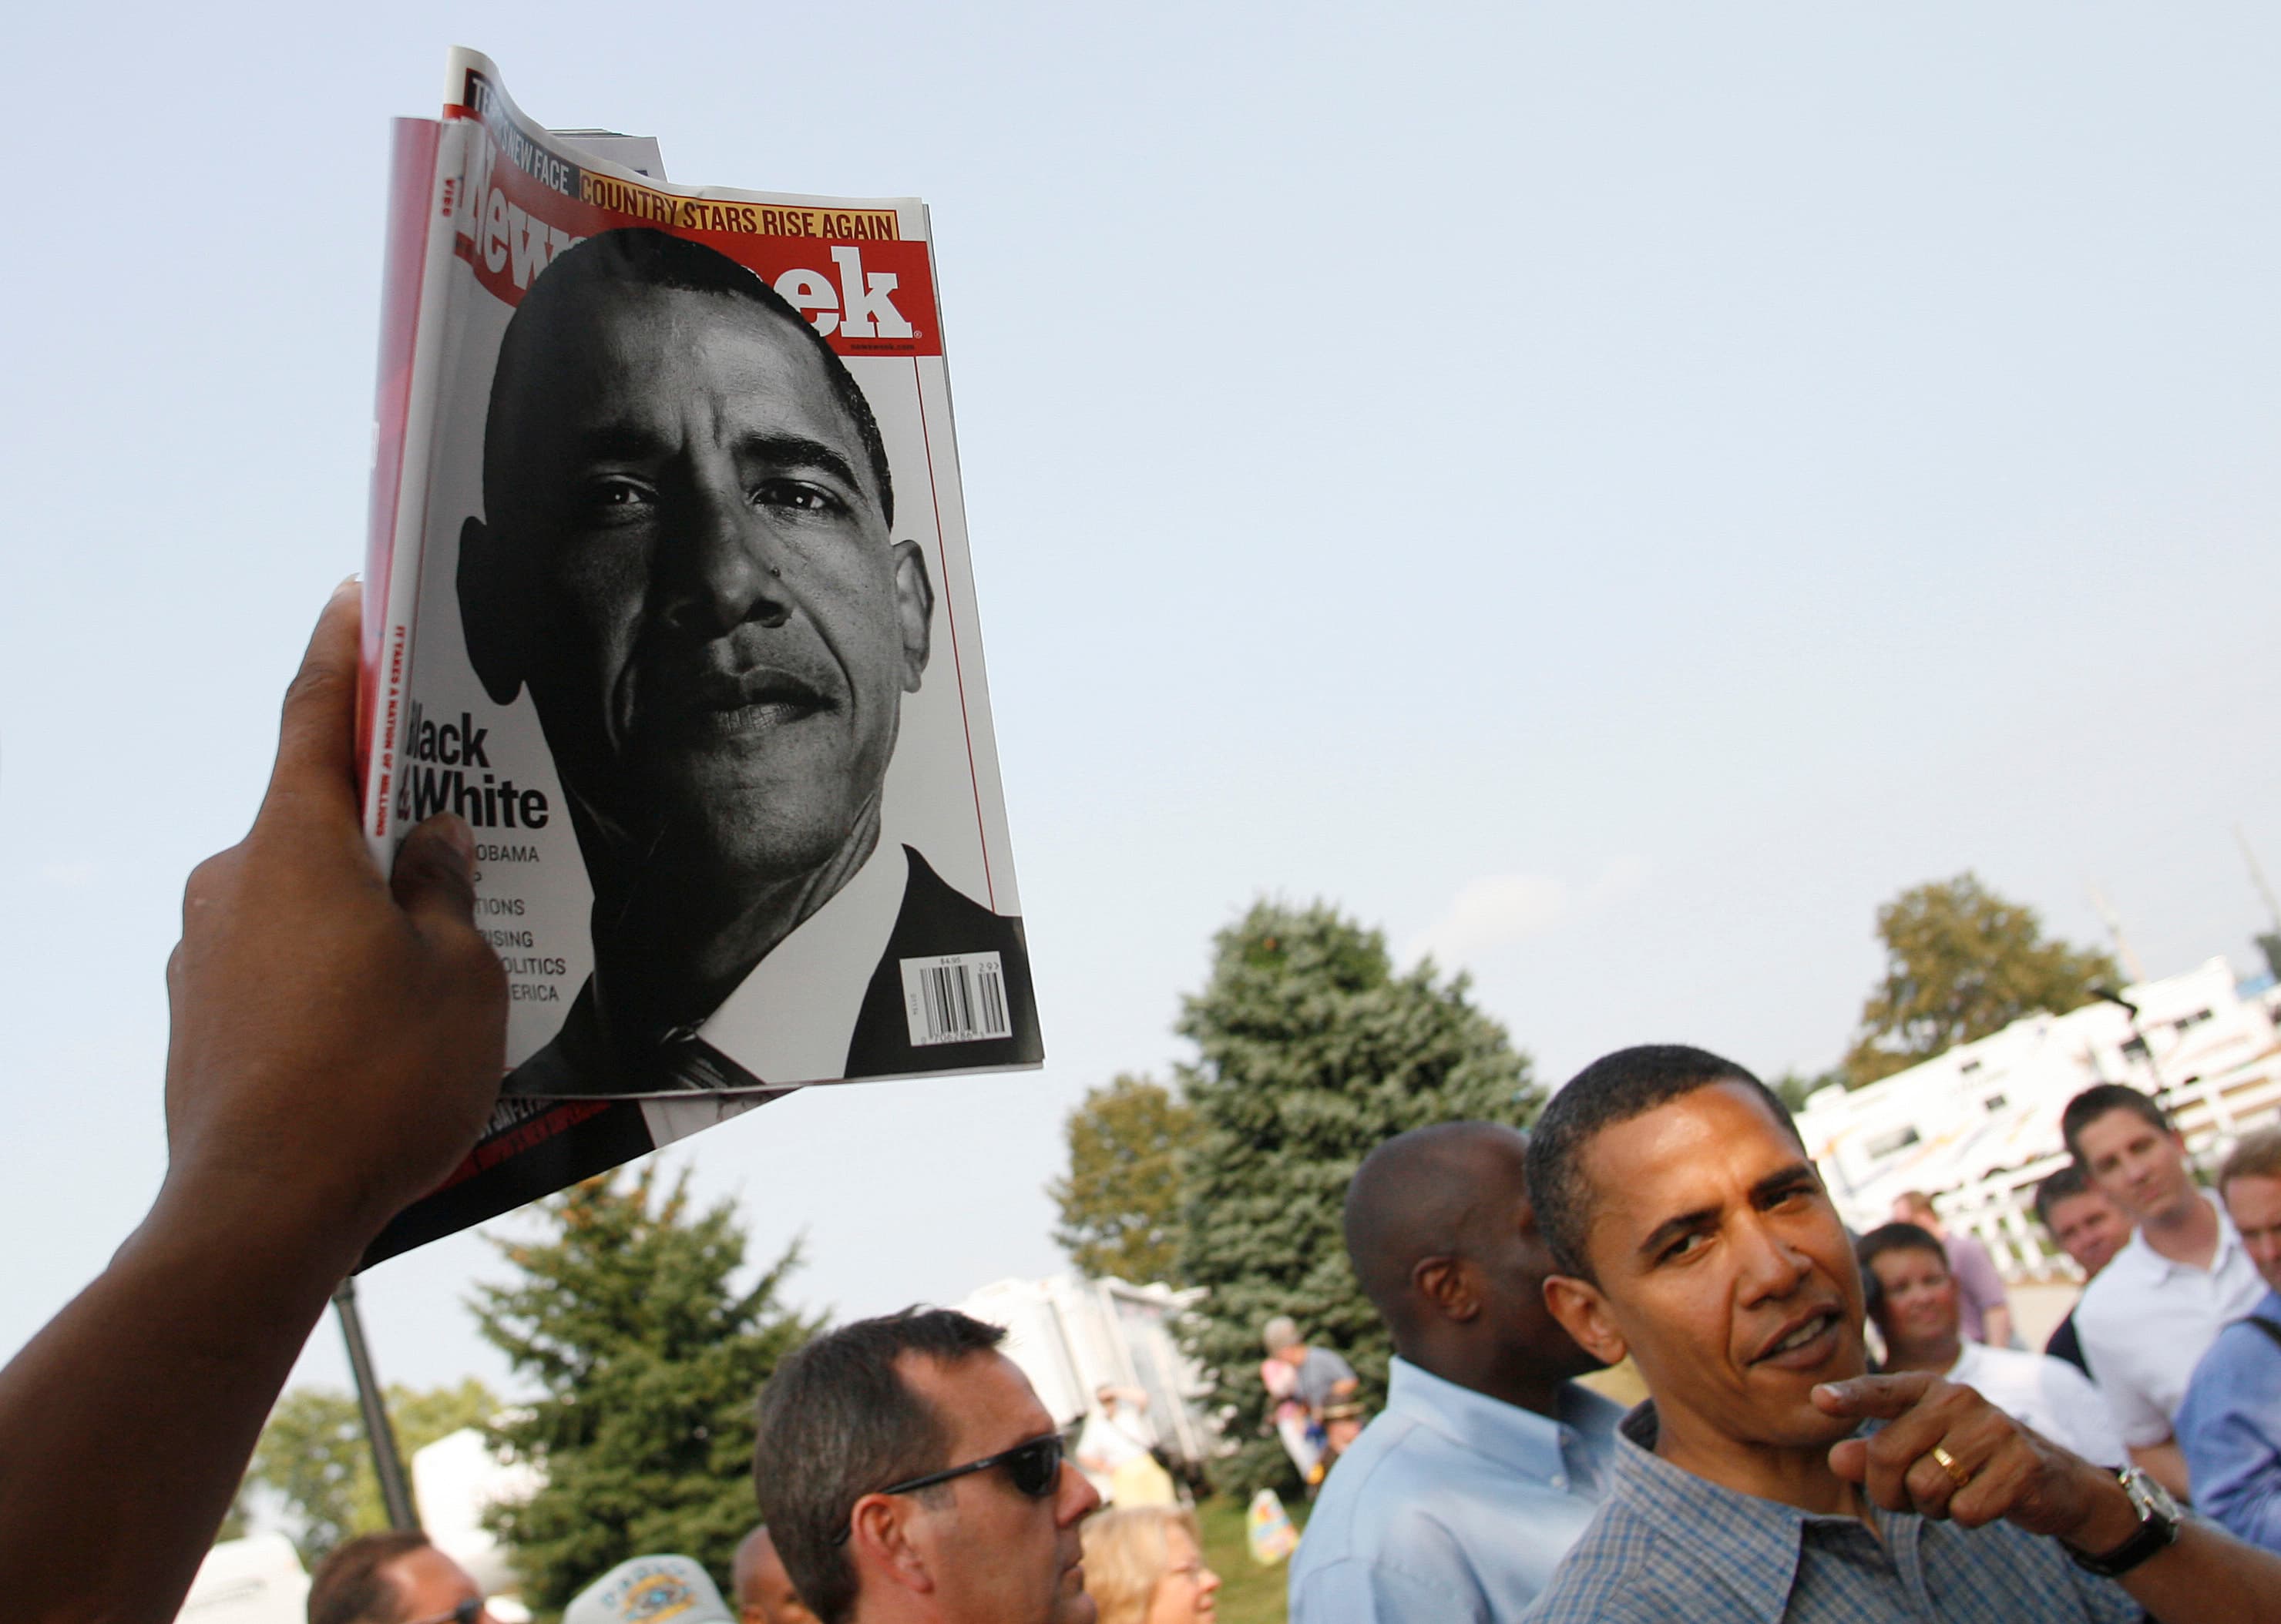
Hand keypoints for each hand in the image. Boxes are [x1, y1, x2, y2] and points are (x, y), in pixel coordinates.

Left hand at [156, 579, 506, 1264]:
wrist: (260, 1217)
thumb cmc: (374, 1083)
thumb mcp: (459, 975)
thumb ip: (447, 895)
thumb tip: (432, 850)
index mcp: (295, 848)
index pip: (316, 719)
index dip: (344, 656)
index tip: (354, 602)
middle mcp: (233, 886)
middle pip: (319, 825)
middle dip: (388, 830)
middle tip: (462, 848)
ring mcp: (206, 958)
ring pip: (304, 905)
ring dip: (366, 918)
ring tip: (444, 975)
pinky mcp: (202, 1025)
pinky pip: (282, 970)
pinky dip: (336, 978)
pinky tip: (390, 1034)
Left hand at [1812, 1372, 2136, 1552]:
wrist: (2053, 1481)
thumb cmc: (1970, 1462)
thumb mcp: (1920, 1453)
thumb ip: (1874, 1454)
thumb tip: (1837, 1459)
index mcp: (1928, 1389)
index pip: (1881, 1391)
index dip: (1850, 1398)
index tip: (1818, 1400)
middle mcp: (1959, 1399)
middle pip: (1887, 1455)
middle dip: (1889, 1491)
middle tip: (1911, 1498)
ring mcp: (1994, 1428)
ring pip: (1925, 1486)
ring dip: (1931, 1508)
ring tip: (1953, 1494)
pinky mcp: (2022, 1464)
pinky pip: (1965, 1510)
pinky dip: (1966, 1519)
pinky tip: (1984, 1502)